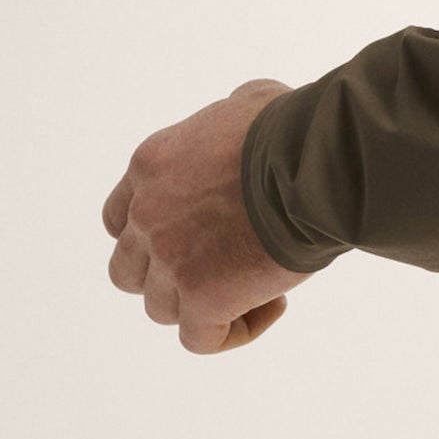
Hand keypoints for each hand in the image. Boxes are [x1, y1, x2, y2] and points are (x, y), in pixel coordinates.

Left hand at [104, 81, 308, 353]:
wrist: (317, 164)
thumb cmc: (295, 128)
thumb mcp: (250, 99)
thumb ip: (229, 114)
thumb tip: (242, 115)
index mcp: (152, 165)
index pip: (121, 217)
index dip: (153, 234)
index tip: (198, 234)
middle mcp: (148, 214)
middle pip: (130, 269)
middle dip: (169, 273)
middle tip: (220, 264)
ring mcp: (170, 260)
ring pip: (162, 307)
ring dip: (204, 302)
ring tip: (257, 285)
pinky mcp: (204, 298)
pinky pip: (200, 338)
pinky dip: (233, 331)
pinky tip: (273, 305)